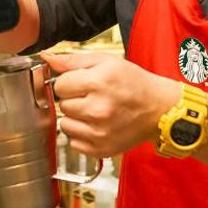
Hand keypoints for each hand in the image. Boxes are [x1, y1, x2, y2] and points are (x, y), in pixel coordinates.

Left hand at [42, 52, 180, 157]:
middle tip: (94, 97)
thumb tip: (47, 58)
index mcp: (98, 82)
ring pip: (65, 125)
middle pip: (62, 105)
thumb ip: (74, 60)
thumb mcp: (108, 62)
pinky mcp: (100, 149)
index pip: (59, 85)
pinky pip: (73, 143)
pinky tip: (98, 126)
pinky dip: (82, 136)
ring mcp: (99, 132)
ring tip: (96, 112)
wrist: (160, 109)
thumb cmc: (136, 84)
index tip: (84, 83)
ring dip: (77, 118)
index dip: (71, 82)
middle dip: (74, 100)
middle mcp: (98, 109)